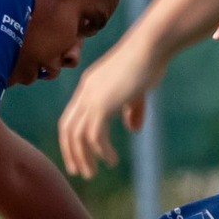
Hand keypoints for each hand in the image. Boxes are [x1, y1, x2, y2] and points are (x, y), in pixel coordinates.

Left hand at [57, 36, 166, 177]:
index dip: (71, 139)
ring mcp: (91, 98)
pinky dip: (100, 150)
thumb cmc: (148, 63)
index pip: (70, 118)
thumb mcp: (136, 90)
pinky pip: (94, 134)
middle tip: (79, 172)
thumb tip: (133, 129)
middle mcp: (85, 93)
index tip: (78, 156)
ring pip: (77, 135)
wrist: (151, 46)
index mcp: (89, 88)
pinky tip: (111, 160)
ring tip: (92, 172)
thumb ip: (130, 109)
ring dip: (83, 156)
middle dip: (71, 152)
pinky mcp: (103, 103)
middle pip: (67, 128)